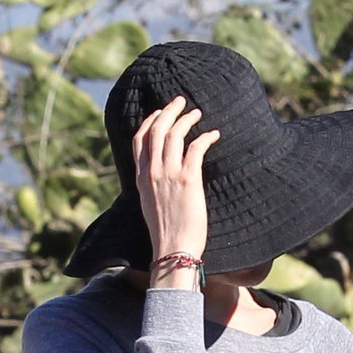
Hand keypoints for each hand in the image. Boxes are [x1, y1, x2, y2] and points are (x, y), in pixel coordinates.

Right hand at [132, 95, 220, 279]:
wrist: (173, 250)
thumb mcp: (151, 205)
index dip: (149, 121)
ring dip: (187, 119)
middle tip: (181, 101)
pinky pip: (196, 147)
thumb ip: (154, 185)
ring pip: (174, 134)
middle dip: (169, 111)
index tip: (160, 112)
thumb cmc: (166, 233)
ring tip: (198, 113)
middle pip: (156, 130)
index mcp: (141, 178)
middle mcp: (152, 173)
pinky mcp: (188, 179)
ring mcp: (168, 175)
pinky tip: (214, 134)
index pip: (139, 140)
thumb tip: (162, 174)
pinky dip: (205, 136)